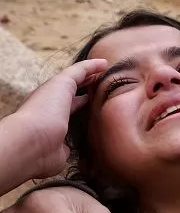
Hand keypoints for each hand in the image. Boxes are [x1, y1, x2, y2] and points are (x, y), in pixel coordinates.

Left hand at [5, 59, 107, 181]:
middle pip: (75, 101)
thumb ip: (81, 70)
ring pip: (79, 121)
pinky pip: (80, 143)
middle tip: (112, 91)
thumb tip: (102, 63)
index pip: (72, 82)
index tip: (108, 72)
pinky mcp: (64, 149)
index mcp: (51, 95)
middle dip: (92, 95)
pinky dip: (89, 139)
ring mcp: (59, 131)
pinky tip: (102, 135)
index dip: (89, 75)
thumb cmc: (45, 110)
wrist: (34, 144)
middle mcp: (54, 112)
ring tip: (111, 112)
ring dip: (92, 117)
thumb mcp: (62, 81)